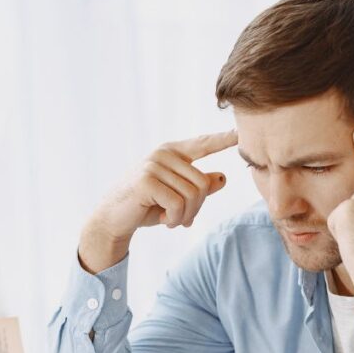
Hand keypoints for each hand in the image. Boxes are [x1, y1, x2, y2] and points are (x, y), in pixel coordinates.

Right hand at [80, 130, 237, 272]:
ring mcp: (154, 165)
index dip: (222, 139)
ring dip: (185, 216)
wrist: (113, 218)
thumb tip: (223, 177)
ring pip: (192, 196)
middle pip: (202, 183)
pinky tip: (164, 220)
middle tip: (183, 220)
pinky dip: (175, 219)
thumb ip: (198, 187)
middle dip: (196, 208)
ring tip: (171, 220)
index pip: (202, 144)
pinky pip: (178, 204)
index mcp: (172, 153)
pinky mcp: (147, 181)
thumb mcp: (176, 197)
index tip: (240, 132)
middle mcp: (164, 154)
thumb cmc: (146, 206)